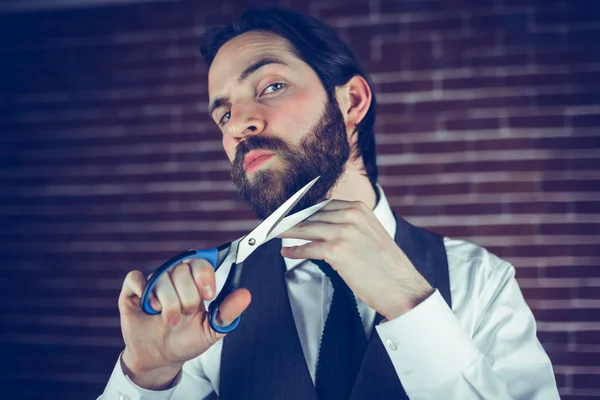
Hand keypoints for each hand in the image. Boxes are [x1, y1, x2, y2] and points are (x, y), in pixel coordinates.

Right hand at [118, 259, 250, 388]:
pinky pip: (135, 278)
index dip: (204, 275)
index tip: (208, 295)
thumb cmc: (188, 340)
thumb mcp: (211, 330)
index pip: (201, 262)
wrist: (161, 359)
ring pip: (161, 277)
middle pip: (182, 269)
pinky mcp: (132, 292)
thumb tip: (245, 295)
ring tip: (170, 320)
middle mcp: (174, 278)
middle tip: (186, 315)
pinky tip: (150, 307)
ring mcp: (153, 283)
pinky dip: (143, 290)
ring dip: (168, 303)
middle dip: (187, 297)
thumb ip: (228, 312)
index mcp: (195, 282)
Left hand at [278, 200, 433, 319]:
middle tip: (272, 223)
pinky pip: (307, 248)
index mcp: (359, 208)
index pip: (321, 205)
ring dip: (284, 232)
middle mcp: (351, 216)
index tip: (286, 212)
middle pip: (310, 215)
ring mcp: (344, 232)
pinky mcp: (337, 251)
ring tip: (272, 233)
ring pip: (305, 229)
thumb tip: (320, 226)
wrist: (402, 287)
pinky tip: (285, 252)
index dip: (301, 209)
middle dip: (289, 219)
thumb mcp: (369, 234)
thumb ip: (348, 225)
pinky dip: (293, 251)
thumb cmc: (385, 265)